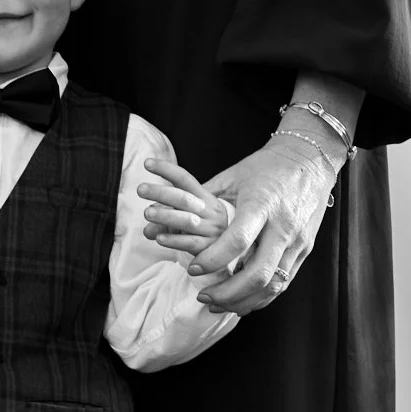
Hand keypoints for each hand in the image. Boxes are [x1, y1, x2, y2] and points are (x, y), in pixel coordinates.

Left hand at [138, 158, 238, 295]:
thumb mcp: (213, 208)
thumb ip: (190, 206)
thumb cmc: (230, 228)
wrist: (270, 244)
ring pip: (188, 221)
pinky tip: (159, 238)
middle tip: (140, 189)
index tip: (148, 163)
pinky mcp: (216, 248)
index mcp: (211, 199)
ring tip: (147, 213)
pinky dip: (175, 240)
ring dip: (165, 217)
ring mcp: (216, 230)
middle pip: (185, 198)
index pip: (186, 179)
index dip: (167, 170)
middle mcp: (215, 212)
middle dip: (161, 192)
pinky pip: (194, 244)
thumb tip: (160, 205)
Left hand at [164, 134, 337, 315]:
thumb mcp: (234, 176)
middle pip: (257, 273)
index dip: (213, 259)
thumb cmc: (267, 166)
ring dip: (242, 302)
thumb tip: (172, 214)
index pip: (238, 240)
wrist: (311, 158)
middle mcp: (283, 226)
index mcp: (262, 205)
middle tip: (203, 296)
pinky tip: (239, 301)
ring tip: (217, 304)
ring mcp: (297, 241)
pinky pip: (283, 283)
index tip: (192, 268)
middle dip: (227, 293)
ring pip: (272, 285)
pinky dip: (260, 298)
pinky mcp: (305, 250)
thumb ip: (206, 199)